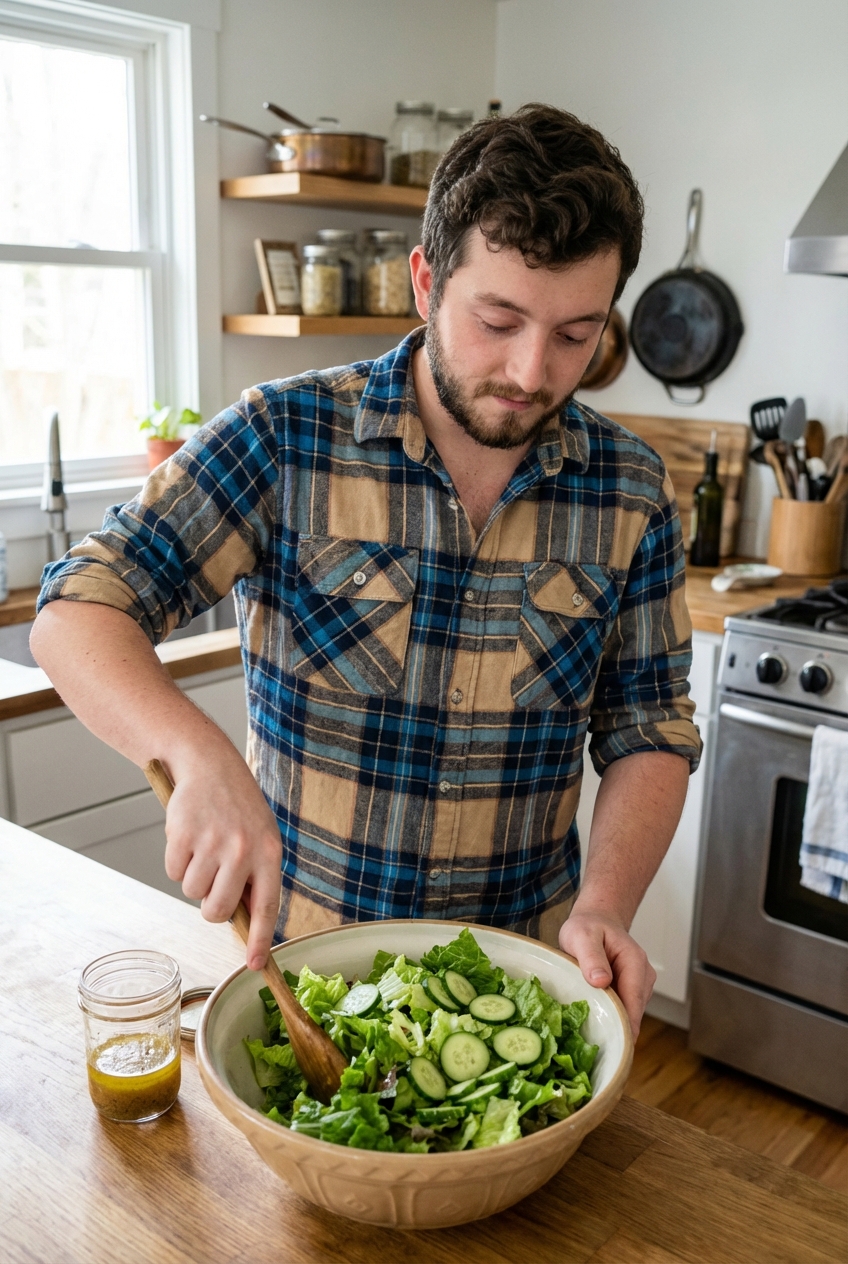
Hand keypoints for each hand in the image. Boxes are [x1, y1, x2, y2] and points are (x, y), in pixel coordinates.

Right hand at [163, 750, 281, 970]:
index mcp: (269, 853)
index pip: (266, 907)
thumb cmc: (238, 807)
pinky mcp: (183, 837)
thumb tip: (246, 921)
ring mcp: (212, 844)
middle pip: (217, 910)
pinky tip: (189, 836)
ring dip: (194, 877)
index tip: (254, 965)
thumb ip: (256, 875)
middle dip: (211, 906)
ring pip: (192, 893)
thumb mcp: (260, 836)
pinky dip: (177, 861)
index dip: (259, 940)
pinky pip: (173, 872)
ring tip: (204, 846)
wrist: (210, 764)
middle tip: (213, 880)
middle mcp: (243, 850)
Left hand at [558, 907, 655, 1040]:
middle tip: (595, 1047)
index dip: (625, 1025)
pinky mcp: (632, 992)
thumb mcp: (582, 936)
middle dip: (617, 1028)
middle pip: (634, 1012)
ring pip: (630, 1013)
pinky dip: (612, 1016)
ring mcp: (640, 986)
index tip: (616, 1047)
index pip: (634, 1000)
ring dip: (614, 1022)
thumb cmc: (588, 927)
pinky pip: (624, 1010)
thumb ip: (591, 957)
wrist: (596, 920)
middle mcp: (643, 976)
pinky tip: (596, 1020)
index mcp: (634, 962)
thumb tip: (601, 981)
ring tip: (590, 1031)